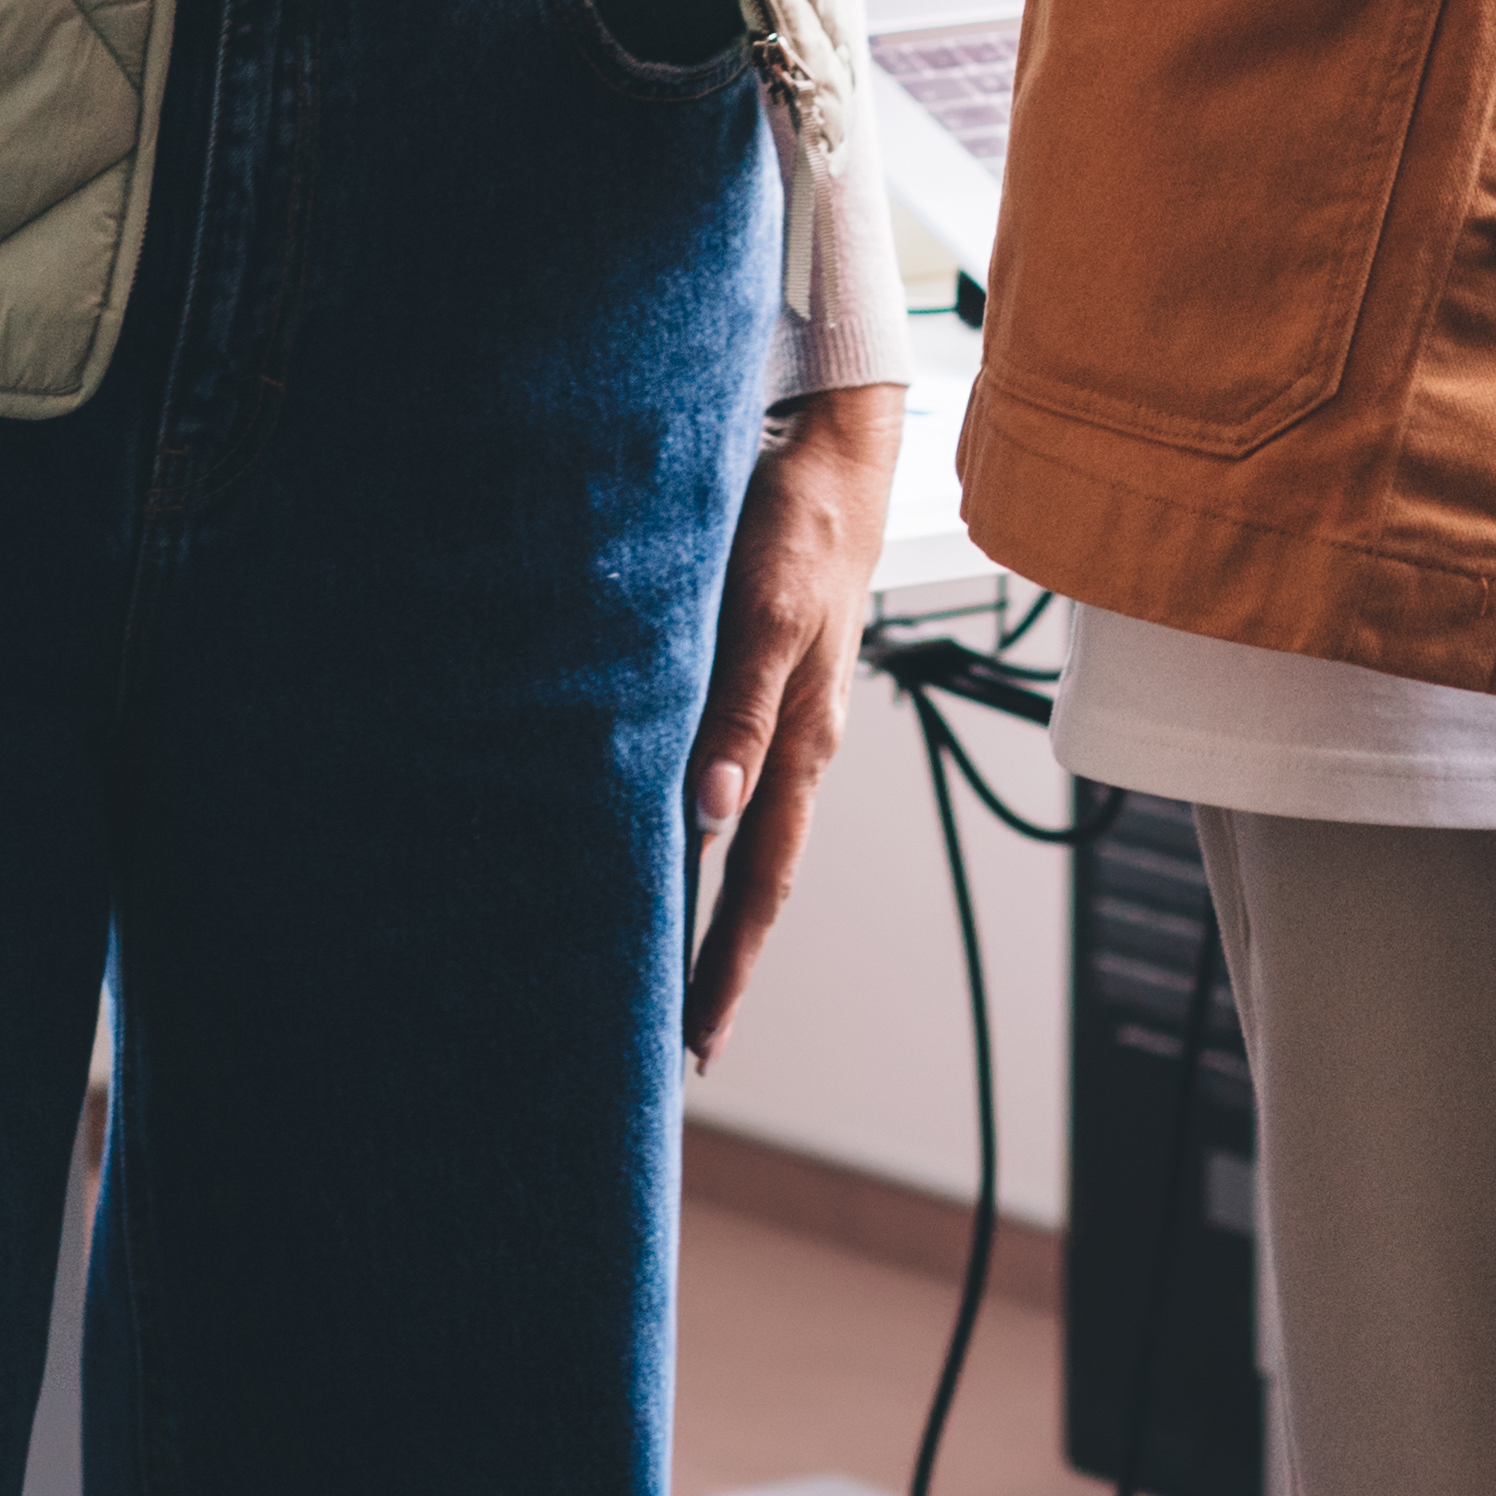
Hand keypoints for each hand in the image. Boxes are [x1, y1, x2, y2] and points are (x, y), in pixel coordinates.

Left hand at [688, 385, 901, 1060]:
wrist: (829, 452)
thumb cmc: (798, 525)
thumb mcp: (768, 614)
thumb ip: (740, 708)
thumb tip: (713, 812)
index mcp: (803, 741)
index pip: (762, 881)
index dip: (729, 960)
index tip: (698, 1038)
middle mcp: (795, 743)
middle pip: (757, 878)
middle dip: (722, 960)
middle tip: (684, 1043)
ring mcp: (781, 716)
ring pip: (743, 834)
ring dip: (711, 904)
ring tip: (666, 965)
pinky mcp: (757, 681)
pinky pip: (729, 777)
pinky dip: (700, 831)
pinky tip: (669, 840)